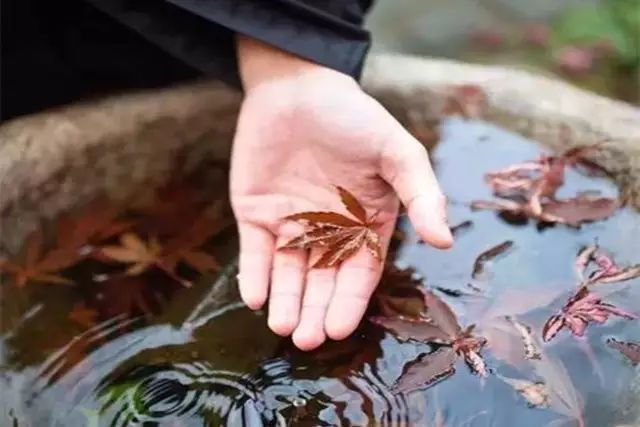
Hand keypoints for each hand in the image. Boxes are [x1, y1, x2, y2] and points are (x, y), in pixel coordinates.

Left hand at [231, 36, 452, 349]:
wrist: (297, 85)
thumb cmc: (354, 117)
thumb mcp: (397, 151)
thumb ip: (421, 194)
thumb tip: (445, 240)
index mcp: (364, 223)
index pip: (358, 273)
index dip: (349, 302)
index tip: (338, 328)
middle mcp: (327, 231)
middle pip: (321, 282)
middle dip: (314, 311)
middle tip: (306, 340)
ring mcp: (290, 224)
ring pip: (287, 274)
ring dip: (285, 301)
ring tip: (282, 326)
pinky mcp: (256, 214)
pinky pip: (255, 252)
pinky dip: (254, 274)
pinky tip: (255, 296)